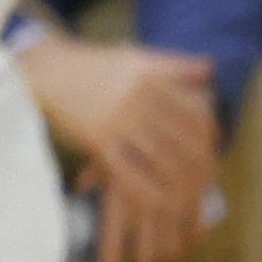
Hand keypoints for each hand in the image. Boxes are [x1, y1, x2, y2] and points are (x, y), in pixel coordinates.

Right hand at [18, 35, 217, 261]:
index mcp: (151, 78)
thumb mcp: (135, 58)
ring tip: (192, 196)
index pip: (193, 112)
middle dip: (200, 165)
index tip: (215, 148)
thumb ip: (175, 65)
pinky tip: (161, 203)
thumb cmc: (95, 67)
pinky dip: (149, 190)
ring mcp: (118, 120)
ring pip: (162, 158)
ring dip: (181, 183)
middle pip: (183, 140)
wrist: (46, 72)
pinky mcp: (98, 140)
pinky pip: (130, 171)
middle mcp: (138, 98)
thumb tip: (211, 68)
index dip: (209, 134)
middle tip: (210, 180)